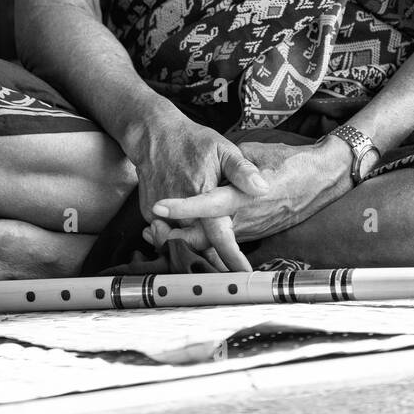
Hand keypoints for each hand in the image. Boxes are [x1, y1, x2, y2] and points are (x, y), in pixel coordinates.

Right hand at [128, 103, 269, 269]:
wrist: (153, 135)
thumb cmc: (191, 141)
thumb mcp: (222, 149)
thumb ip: (242, 172)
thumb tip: (263, 189)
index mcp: (203, 197)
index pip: (219, 236)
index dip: (231, 259)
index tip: (243, 277)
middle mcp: (181, 211)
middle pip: (200, 247)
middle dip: (216, 263)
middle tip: (233, 276)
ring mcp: (162, 215)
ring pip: (182, 244)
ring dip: (198, 254)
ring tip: (214, 267)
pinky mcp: (149, 215)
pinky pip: (167, 234)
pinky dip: (178, 239)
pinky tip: (190, 240)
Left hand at [150, 135, 352, 245]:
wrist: (324, 177)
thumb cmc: (292, 161)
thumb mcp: (261, 152)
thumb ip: (234, 161)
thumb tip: (212, 162)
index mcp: (245, 197)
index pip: (208, 205)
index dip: (182, 207)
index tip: (159, 205)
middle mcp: (246, 218)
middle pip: (204, 235)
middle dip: (175, 236)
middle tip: (150, 231)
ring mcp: (251, 229)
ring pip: (212, 241)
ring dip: (186, 238)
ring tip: (158, 231)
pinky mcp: (254, 232)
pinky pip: (224, 239)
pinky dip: (204, 238)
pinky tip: (185, 231)